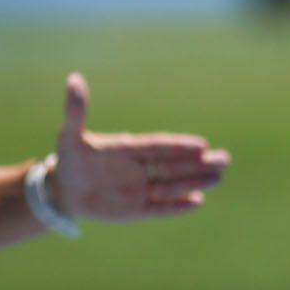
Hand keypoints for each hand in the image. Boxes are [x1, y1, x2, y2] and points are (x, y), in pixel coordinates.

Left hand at [50, 73, 228, 222]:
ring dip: (195, 182)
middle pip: (175, 166)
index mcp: (130, 149)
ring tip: (220, 178)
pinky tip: (198, 202)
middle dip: (199, 164)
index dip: (179, 146)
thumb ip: (77, 111)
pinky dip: (177, 207)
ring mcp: (140, 189)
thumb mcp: (69, 136)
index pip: (159, 147)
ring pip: (173, 186)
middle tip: (226, 159)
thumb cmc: (69, 159)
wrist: (64, 189)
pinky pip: (159, 208)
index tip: (201, 145)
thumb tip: (74, 79)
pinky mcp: (135, 210)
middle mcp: (141, 168)